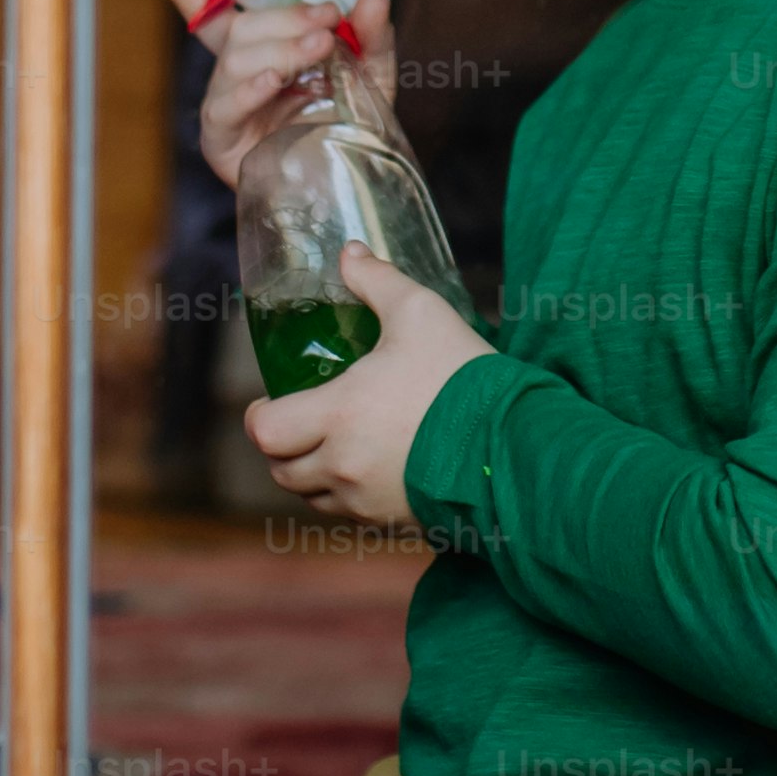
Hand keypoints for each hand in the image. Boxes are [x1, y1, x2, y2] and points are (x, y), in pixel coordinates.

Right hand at [148, 0, 397, 189]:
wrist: (350, 186)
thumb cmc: (348, 127)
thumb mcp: (370, 77)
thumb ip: (372, 37)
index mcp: (260, 52)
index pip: (214, 14)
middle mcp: (237, 75)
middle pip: (241, 29)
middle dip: (285, 17)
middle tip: (328, 18)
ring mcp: (227, 106)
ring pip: (236, 61)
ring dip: (280, 49)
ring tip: (320, 47)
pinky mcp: (224, 141)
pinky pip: (227, 107)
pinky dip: (249, 90)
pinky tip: (274, 81)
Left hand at [242, 242, 477, 528]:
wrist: (517, 445)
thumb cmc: (463, 377)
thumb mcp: (421, 313)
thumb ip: (377, 281)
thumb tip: (349, 254)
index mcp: (339, 415)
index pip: (265, 432)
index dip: (259, 416)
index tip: (269, 403)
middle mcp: (343, 465)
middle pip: (281, 470)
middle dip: (283, 447)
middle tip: (300, 422)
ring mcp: (368, 500)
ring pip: (313, 496)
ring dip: (313, 473)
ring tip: (334, 445)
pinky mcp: (394, 521)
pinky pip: (352, 515)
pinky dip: (348, 494)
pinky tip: (371, 467)